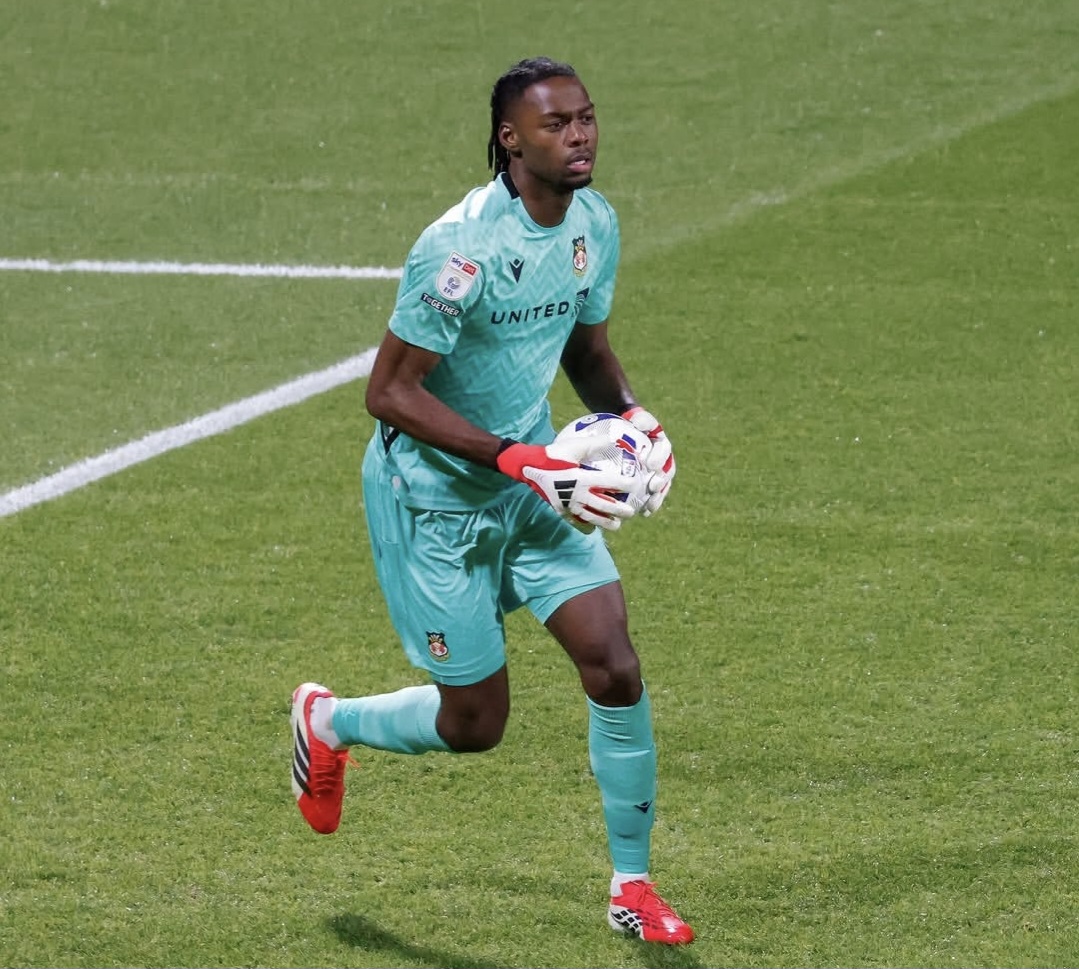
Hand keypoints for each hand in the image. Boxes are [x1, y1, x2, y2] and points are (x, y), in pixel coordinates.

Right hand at [496, 440, 637, 531]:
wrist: (528, 468)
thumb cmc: (552, 455)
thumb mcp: (572, 446)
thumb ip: (594, 443)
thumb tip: (614, 439)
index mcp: (583, 478)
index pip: (611, 483)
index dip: (626, 485)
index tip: (636, 485)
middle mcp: (578, 495)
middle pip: (606, 506)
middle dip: (621, 510)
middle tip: (632, 511)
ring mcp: (570, 506)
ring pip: (593, 518)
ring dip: (607, 523)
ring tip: (617, 524)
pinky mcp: (562, 511)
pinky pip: (576, 523)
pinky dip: (586, 527)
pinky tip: (593, 529)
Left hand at [622, 406, 675, 515]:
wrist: (626, 431)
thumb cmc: (630, 423)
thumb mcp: (636, 417)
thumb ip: (641, 420)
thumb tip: (638, 423)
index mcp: (662, 444)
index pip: (664, 450)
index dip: (660, 458)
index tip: (650, 465)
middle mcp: (663, 459)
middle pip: (667, 472)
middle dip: (662, 482)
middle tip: (652, 488)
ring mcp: (658, 472)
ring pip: (661, 487)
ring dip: (658, 497)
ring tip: (650, 507)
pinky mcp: (650, 482)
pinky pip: (652, 495)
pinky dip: (649, 504)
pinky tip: (642, 513)